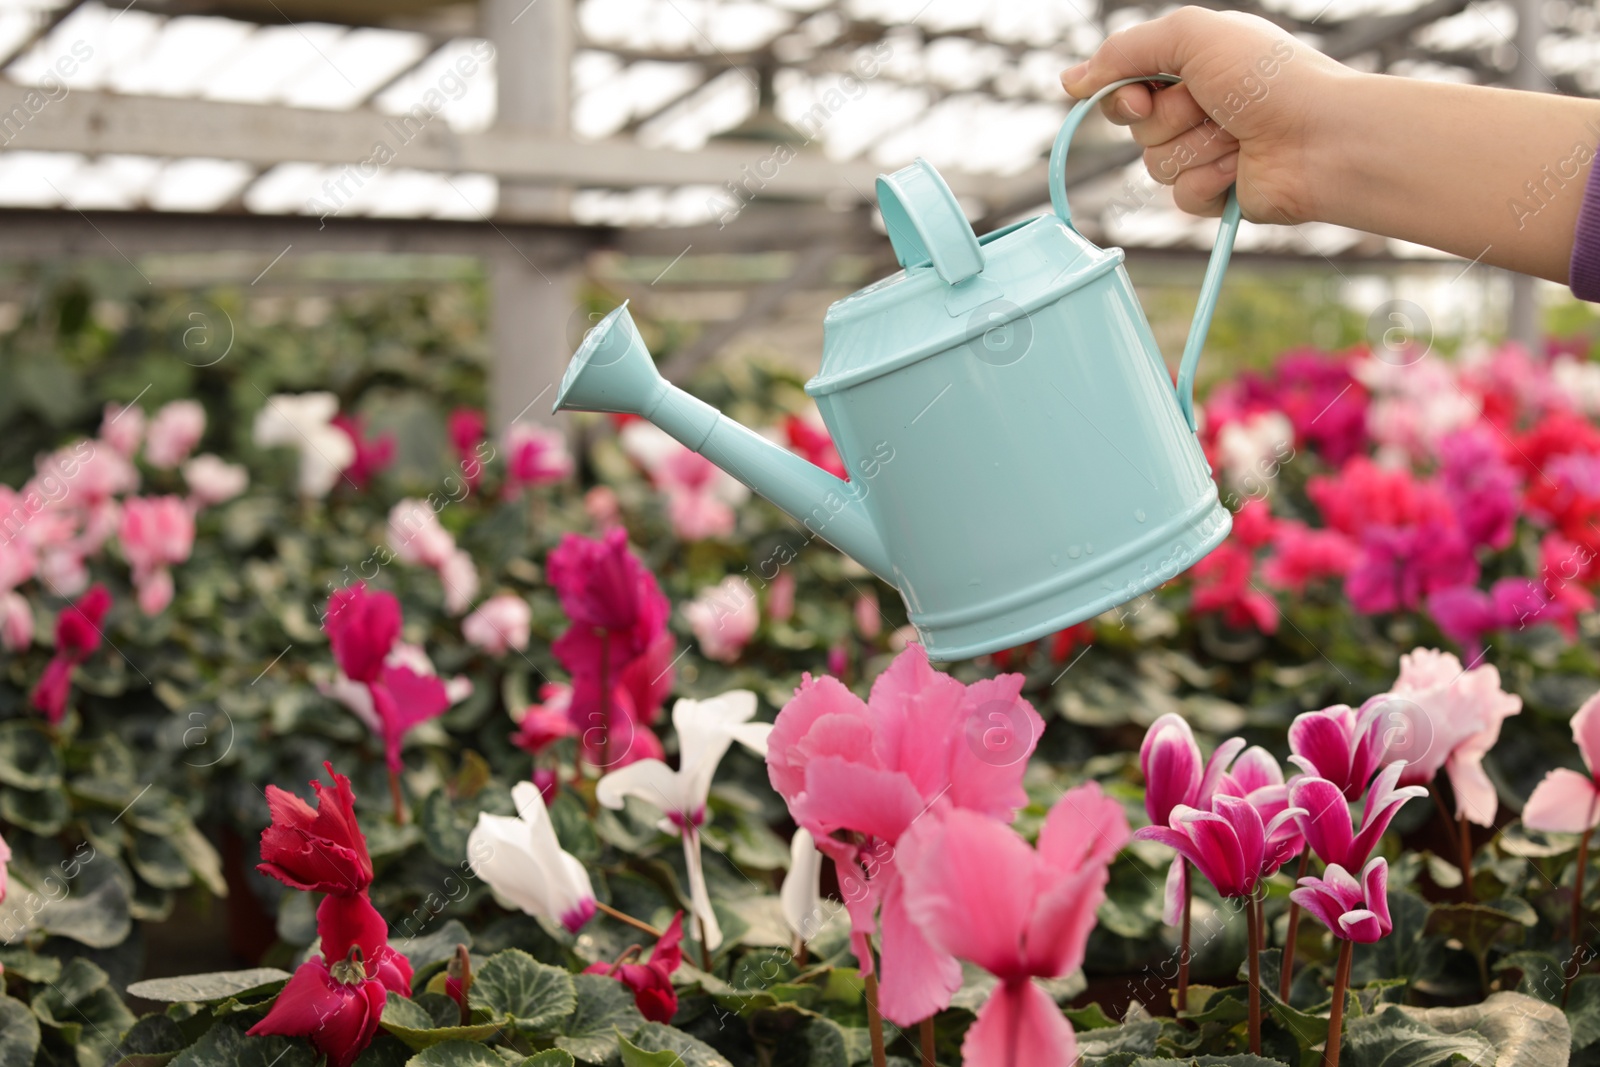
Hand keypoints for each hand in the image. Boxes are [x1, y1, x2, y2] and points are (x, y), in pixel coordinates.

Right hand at [1060, 8, 1350, 224]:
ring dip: (1195, 149)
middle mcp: (1197, 104)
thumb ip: (1125, 52)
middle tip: (1213, 107)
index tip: (1141, 98)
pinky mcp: (1217, 191)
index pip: (1124, 85)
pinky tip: (1241, 168)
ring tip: (1238, 136)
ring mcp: (1206, 149)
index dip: (1123, 96)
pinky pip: (1180, 197)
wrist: (1321, 138)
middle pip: (1136, 129)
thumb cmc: (1271, 78)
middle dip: (1170, 120)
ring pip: (1156, 165)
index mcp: (1192, 63)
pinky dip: (1208, 182)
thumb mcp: (1192, 37)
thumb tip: (1070, 80)